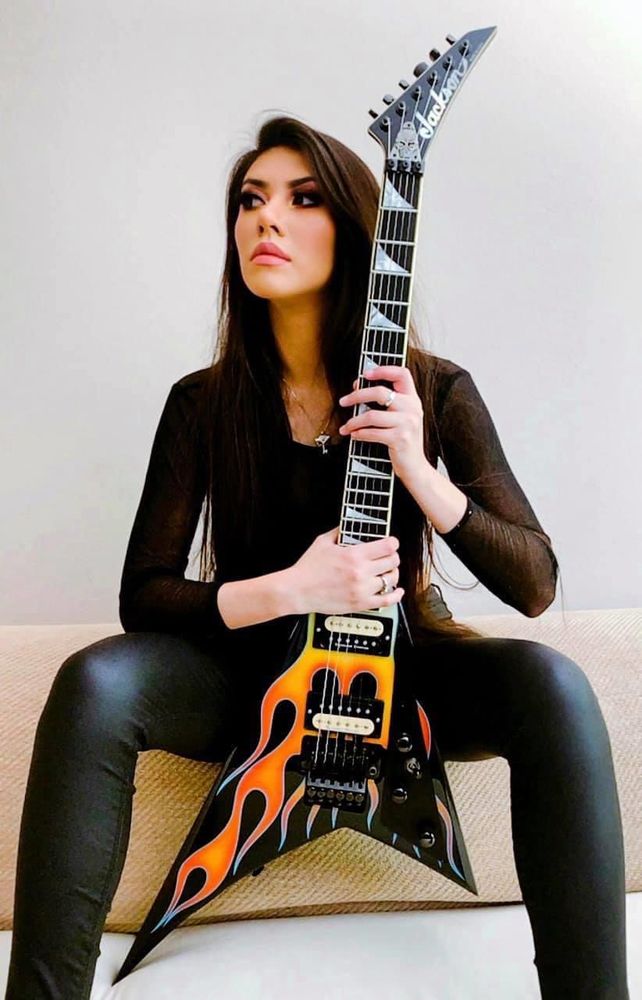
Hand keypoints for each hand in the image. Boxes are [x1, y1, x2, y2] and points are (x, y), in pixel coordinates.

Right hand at [288, 525, 403, 614]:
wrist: (298, 591)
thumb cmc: (308, 569)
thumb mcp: (322, 542)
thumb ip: (339, 532)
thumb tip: (349, 525)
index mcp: (353, 555)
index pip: (387, 546)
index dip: (392, 542)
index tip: (391, 542)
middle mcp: (360, 572)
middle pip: (393, 561)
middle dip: (393, 556)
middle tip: (388, 556)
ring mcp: (362, 589)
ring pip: (392, 579)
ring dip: (392, 573)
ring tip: (387, 571)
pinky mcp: (360, 603)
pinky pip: (387, 600)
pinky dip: (395, 595)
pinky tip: (396, 590)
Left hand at [338, 365, 425, 484]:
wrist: (415, 467)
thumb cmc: (403, 440)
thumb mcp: (400, 417)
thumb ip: (385, 402)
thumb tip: (357, 386)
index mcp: (413, 399)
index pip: (402, 374)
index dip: (383, 369)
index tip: (365, 374)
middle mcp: (412, 408)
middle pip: (380, 392)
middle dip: (357, 396)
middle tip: (343, 401)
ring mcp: (408, 423)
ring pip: (371, 415)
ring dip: (353, 421)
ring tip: (346, 427)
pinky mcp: (400, 438)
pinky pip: (372, 432)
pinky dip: (359, 434)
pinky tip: (354, 435)